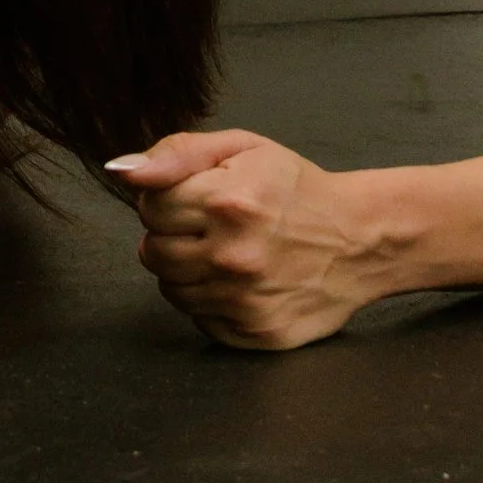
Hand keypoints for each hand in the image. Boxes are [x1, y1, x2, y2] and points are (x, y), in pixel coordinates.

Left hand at [104, 129, 405, 351]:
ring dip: (189, 269)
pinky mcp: (253, 333)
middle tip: (213, 225)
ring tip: (227, 251)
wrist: (361, 240)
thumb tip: (121, 171)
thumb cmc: (297, 190)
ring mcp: (243, 300)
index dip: (170, 199)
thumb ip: (177, 153)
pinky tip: (240, 280)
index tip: (200, 197)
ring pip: (170, 288)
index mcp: (229, 202)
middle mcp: (233, 255)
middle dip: (174, 235)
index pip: (150, 206)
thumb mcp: (243, 149)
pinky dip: (211, 300)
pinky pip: (198, 318)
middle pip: (152, 250)